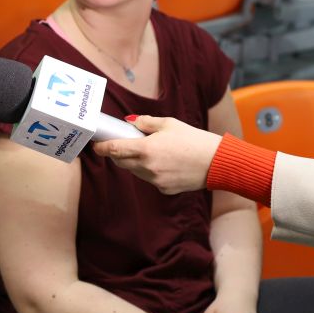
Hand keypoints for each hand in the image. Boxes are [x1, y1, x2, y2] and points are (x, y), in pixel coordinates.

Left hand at [91, 115, 221, 194]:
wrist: (216, 162)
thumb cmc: (194, 139)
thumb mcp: (169, 124)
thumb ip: (145, 123)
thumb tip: (130, 123)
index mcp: (146, 149)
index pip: (115, 149)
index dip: (103, 148)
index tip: (97, 145)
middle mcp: (147, 168)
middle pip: (121, 162)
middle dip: (118, 154)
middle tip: (122, 144)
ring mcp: (155, 181)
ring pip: (135, 172)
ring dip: (134, 162)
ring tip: (149, 151)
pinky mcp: (164, 190)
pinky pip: (150, 179)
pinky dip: (150, 171)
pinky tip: (165, 163)